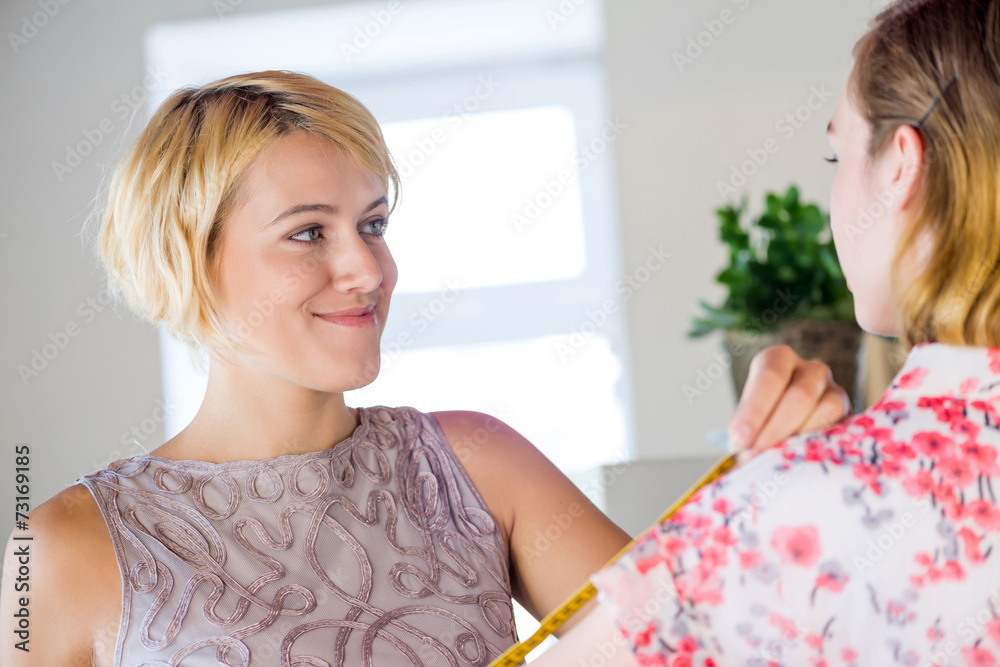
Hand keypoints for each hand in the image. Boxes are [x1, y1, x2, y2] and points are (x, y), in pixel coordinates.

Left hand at [728, 344, 851, 461]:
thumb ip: (747, 431)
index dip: (754, 409)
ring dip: (799, 440)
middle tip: (755, 456)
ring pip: (827, 410)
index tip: (739, 439)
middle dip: (775, 429)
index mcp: (778, 359)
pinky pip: (842, 429)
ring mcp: (836, 391)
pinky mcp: (851, 417)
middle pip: (800, 395)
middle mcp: (811, 370)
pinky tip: (800, 462)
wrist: (787, 432)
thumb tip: (745, 456)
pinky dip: (820, 448)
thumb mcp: (748, 419)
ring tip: (775, 460)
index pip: (770, 376)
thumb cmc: (760, 422)